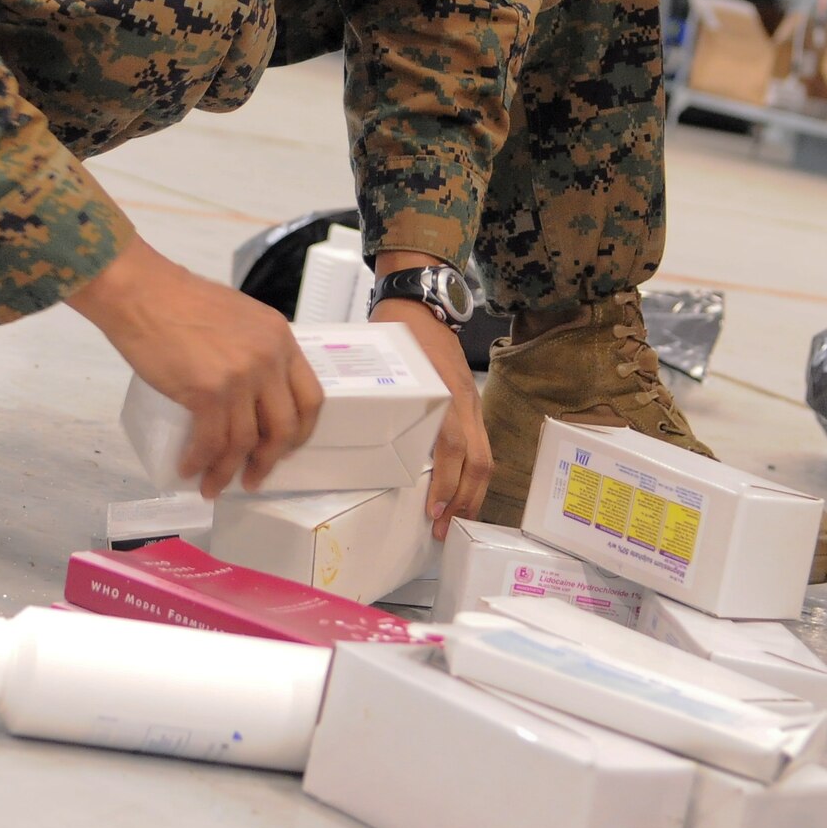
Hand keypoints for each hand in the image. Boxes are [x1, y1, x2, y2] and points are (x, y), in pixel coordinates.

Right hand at [69, 234, 323, 496]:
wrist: (142, 292)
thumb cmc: (180, 301)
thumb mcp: (239, 317)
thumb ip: (255, 347)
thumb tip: (252, 390)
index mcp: (281, 338)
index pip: (310, 396)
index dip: (301, 430)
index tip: (286, 448)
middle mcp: (269, 358)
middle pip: (284, 426)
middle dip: (269, 459)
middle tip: (253, 475)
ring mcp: (241, 376)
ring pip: (246, 441)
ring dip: (229, 470)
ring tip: (213, 484)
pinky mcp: (208, 392)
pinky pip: (212, 441)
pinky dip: (201, 462)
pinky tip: (190, 469)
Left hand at [371, 292, 489, 540]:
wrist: (423, 297)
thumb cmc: (400, 328)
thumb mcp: (387, 361)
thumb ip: (375, 393)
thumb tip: (340, 427)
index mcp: (445, 394)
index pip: (454, 448)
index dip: (446, 484)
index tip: (434, 512)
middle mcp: (465, 402)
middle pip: (479, 461)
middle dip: (465, 501)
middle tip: (445, 530)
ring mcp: (472, 402)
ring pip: (485, 457)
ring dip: (473, 493)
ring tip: (456, 520)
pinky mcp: (471, 403)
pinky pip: (480, 445)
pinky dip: (474, 475)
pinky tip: (460, 492)